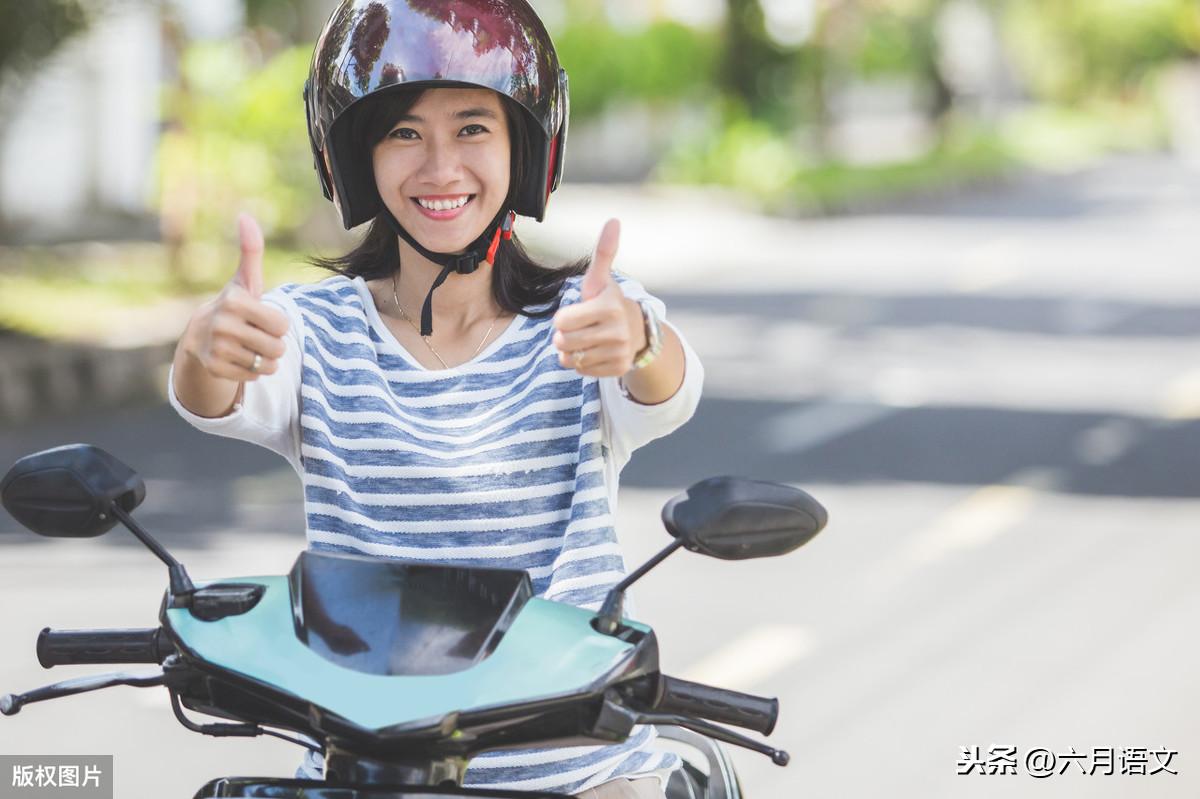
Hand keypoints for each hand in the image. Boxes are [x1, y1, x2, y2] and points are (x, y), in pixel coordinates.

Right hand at [182, 214, 288, 381]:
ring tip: (248, 347)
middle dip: (273, 344)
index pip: (282, 325)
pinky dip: (252, 372)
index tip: (261, 318)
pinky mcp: (214, 368)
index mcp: (235, 302)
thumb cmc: (234, 306)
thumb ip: (251, 250)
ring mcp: (216, 348)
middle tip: (255, 335)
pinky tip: (238, 359)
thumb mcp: (245, 280)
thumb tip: (245, 216)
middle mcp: (222, 325)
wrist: (200, 336)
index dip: (278, 325)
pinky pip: (253, 377)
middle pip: (277, 347)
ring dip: (264, 359)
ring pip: (267, 365)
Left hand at [552, 219, 646, 376]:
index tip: (577, 311)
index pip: (562, 321)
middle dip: (564, 335)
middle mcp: (617, 330)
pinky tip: (593, 351)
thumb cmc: (607, 302)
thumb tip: (614, 220)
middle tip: (578, 328)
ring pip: (572, 358)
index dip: (563, 317)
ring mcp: (619, 351)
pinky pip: (582, 371)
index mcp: (609, 306)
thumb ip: (603, 252)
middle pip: (564, 341)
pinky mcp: (618, 369)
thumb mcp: (601, 279)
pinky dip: (581, 363)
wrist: (636, 332)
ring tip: (585, 339)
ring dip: (571, 350)